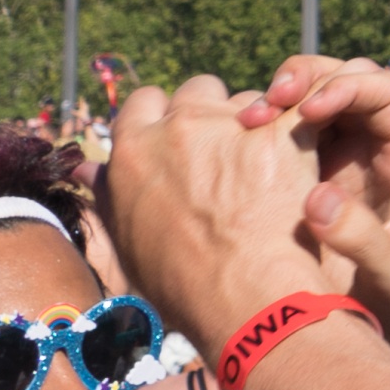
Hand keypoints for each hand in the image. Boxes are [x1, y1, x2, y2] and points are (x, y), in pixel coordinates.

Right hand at [99, 79, 331, 353]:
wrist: (243, 297)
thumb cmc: (182, 286)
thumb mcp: (127, 245)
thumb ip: (108, 197)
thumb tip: (86, 168)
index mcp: (132, 152)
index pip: (144, 102)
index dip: (164, 118)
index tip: (180, 142)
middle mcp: (177, 127)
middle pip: (196, 92)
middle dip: (211, 112)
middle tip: (227, 153)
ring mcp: (229, 126)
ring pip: (246, 101)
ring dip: (255, 123)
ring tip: (267, 166)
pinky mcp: (279, 133)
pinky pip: (293, 110)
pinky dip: (298, 128)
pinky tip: (303, 156)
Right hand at [251, 57, 389, 354]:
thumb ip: (363, 239)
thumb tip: (316, 200)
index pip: (386, 92)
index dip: (348, 86)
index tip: (310, 109)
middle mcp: (380, 144)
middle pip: (347, 79)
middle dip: (309, 78)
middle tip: (271, 100)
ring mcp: (346, 154)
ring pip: (314, 97)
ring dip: (283, 96)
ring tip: (248, 117)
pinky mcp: (315, 170)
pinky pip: (291, 129)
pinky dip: (267, 125)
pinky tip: (240, 138)